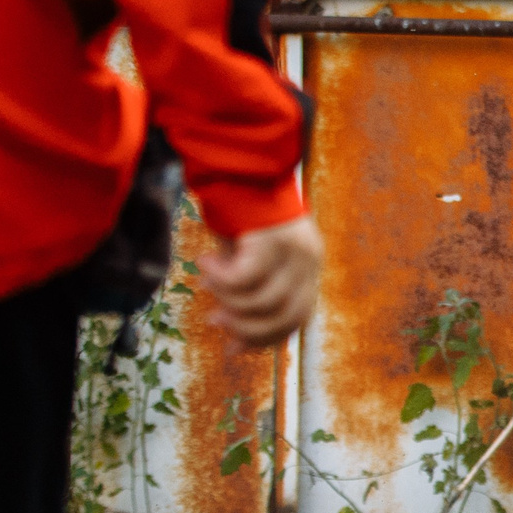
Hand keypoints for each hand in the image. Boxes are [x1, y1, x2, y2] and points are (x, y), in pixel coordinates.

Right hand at [201, 214, 321, 347]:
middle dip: (247, 327)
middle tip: (214, 319)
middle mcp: (309, 261)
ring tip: (206, 281)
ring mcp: (295, 249)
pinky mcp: (273, 238)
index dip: (265, 338)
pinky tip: (204, 263)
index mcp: (308, 268)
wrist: (241, 164)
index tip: (234, 348)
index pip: (297, 319)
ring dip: (229, 299)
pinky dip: (221, 278)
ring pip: (263, 300)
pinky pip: (245, 277)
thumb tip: (229, 335)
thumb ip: (246, 293)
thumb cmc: (241, 213)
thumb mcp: (249, 258)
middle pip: (285, 316)